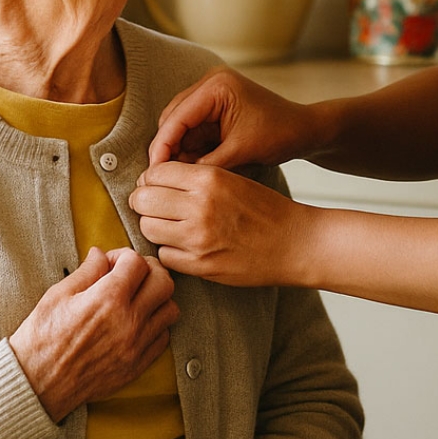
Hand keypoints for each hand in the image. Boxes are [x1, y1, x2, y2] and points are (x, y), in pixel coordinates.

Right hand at [9, 247, 179, 422]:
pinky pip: (163, 337)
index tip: (113, 263)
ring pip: (170, 309)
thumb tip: (101, 254)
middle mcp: (127, 321)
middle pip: (164, 281)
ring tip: (138, 299)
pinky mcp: (137, 364)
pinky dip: (156, 326)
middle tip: (133, 275)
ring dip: (157, 299)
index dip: (123, 256)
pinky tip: (137, 323)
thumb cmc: (40, 341)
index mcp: (106, 299)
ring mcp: (135, 344)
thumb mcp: (57, 296)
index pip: (137, 262)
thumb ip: (87, 271)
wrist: (34, 385)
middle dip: (149, 271)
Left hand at [131, 163, 311, 285]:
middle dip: (144, 202)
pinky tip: (185, 245)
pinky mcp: (200, 266)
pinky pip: (164, 255)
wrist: (294, 242)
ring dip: (155, 227)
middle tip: (155, 206)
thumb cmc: (266, 209)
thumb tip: (155, 180)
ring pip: (148, 228)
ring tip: (171, 226)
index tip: (156, 186)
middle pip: (143, 200)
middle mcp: (199, 207)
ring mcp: (198, 239)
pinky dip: (169, 250)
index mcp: (209, 179)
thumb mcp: (232, 179)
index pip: (155, 173)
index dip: (151, 180)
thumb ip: (195, 178)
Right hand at [148, 66, 313, 167]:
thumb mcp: (241, 152)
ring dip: (179, 149)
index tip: (153, 172)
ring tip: (178, 176)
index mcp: (217, 86)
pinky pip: (193, 128)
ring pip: (180, 124)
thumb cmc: (280, 135)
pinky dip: (191, 147)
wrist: (304, 130)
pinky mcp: (215, 106)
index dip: (162, 146)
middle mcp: (210, 83)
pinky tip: (191, 167)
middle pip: (173, 118)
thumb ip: (206, 165)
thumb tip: (174, 179)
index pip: (176, 117)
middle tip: (162, 178)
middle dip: (168, 148)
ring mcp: (212, 93)